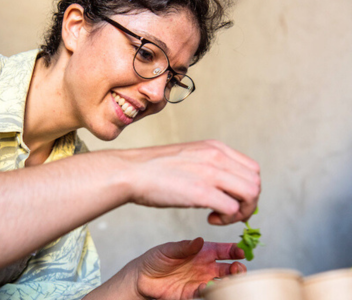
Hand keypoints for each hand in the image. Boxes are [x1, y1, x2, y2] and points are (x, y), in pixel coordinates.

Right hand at [127, 140, 259, 224]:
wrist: (130, 171)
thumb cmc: (153, 169)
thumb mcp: (189, 156)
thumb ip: (209, 165)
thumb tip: (223, 184)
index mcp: (215, 147)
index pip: (252, 169)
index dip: (247, 189)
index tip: (232, 200)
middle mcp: (217, 156)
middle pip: (255, 182)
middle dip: (248, 203)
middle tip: (228, 212)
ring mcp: (210, 173)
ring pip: (251, 195)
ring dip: (241, 212)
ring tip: (221, 216)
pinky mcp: (201, 191)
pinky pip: (232, 208)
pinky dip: (227, 218)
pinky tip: (210, 218)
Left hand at [132, 238, 245, 299]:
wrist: (142, 278)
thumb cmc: (156, 259)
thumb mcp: (168, 250)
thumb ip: (184, 247)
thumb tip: (200, 241)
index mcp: (202, 251)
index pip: (224, 250)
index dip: (235, 250)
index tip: (241, 252)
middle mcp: (205, 267)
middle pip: (229, 268)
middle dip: (238, 269)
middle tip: (238, 269)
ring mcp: (201, 280)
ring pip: (222, 283)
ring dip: (228, 282)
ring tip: (229, 280)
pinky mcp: (193, 294)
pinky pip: (206, 294)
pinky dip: (210, 292)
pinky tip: (206, 288)